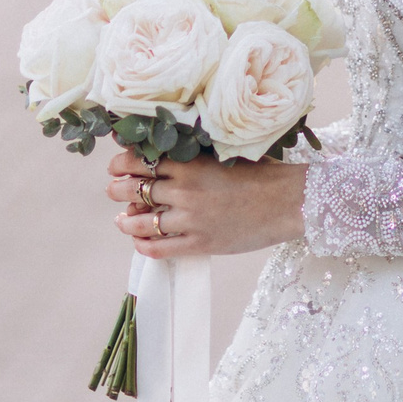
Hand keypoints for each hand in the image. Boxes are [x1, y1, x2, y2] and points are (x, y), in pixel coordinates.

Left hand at [106, 147, 306, 257]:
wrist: (288, 201)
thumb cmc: (261, 173)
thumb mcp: (223, 154)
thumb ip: (194, 154)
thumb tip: (166, 152)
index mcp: (189, 163)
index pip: (140, 159)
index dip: (122, 162)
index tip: (117, 165)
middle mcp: (184, 189)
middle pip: (133, 188)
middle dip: (117, 188)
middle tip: (114, 189)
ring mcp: (190, 219)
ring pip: (141, 221)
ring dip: (126, 220)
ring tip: (122, 219)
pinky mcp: (200, 243)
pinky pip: (159, 248)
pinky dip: (143, 245)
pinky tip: (140, 241)